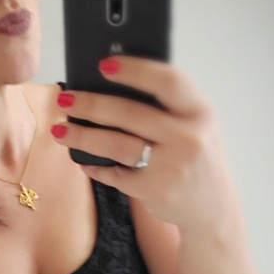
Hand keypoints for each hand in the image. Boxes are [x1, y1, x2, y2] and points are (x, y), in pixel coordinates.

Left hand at [52, 56, 241, 236]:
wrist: (213, 209)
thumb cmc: (196, 157)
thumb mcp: (195, 125)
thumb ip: (167, 105)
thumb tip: (111, 80)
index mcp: (200, 112)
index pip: (168, 81)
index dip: (135, 70)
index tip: (104, 64)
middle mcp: (189, 138)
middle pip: (130, 114)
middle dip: (91, 105)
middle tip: (65, 100)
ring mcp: (172, 167)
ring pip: (116, 145)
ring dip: (82, 137)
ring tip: (60, 130)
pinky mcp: (154, 191)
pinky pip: (115, 174)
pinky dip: (95, 167)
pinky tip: (82, 160)